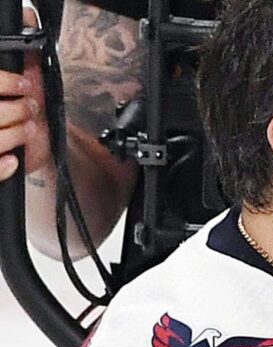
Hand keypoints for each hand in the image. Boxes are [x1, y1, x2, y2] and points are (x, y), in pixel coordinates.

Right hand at [0, 3, 48, 180]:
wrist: (5, 145)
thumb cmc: (20, 107)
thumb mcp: (21, 78)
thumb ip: (21, 58)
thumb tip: (27, 15)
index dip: (6, 82)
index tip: (23, 85)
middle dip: (17, 109)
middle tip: (29, 108)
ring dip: (17, 133)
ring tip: (28, 128)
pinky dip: (4, 166)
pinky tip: (13, 158)